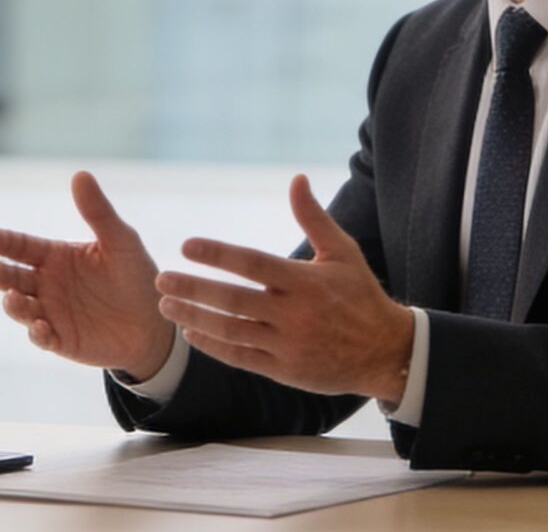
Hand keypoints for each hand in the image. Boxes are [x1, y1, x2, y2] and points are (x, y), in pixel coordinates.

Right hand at [0, 171, 175, 377]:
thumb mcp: (121, 241)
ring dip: (14, 305)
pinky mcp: (62, 341)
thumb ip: (99, 212)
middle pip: (14, 278)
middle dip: (0, 274)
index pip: (21, 247)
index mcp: (55, 256)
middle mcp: (46, 284)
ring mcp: (51, 313)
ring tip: (13, 298)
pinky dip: (37, 334)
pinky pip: (43, 338)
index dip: (2, 241)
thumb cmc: (136, 275)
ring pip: (22, 309)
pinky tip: (40, 328)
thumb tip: (80, 174)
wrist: (156, 322)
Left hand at [153, 175, 413, 400]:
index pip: (253, 264)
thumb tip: (296, 178)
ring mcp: (288, 345)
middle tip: (161, 278)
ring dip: (195, 318)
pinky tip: (192, 332)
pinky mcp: (285, 370)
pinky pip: (241, 358)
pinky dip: (214, 346)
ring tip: (166, 304)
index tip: (186, 245)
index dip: (218, 254)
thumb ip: (313, 217)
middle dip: (194, 289)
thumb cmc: (360, 295)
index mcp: (305, 282)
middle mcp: (294, 314)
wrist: (385, 352)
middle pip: (234, 300)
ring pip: (232, 332)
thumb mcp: (342, 252)